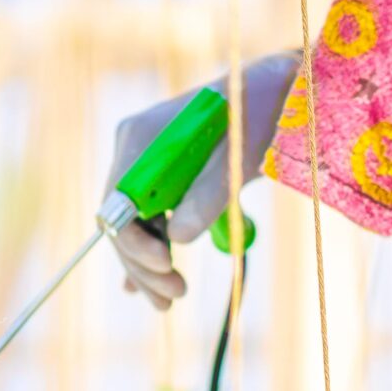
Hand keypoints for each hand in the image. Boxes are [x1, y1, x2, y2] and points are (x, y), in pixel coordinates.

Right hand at [107, 51, 299, 307]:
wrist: (273, 91)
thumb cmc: (257, 114)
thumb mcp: (238, 154)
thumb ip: (208, 193)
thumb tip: (178, 239)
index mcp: (140, 138)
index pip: (118, 202)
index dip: (135, 241)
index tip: (167, 264)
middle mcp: (134, 151)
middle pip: (122, 221)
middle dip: (143, 264)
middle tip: (174, 296)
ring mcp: (146, 164)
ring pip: (134, 226)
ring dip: (149, 266)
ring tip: (171, 299)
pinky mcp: (164, 177)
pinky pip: (149, 220)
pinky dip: (152, 251)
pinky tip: (149, 285)